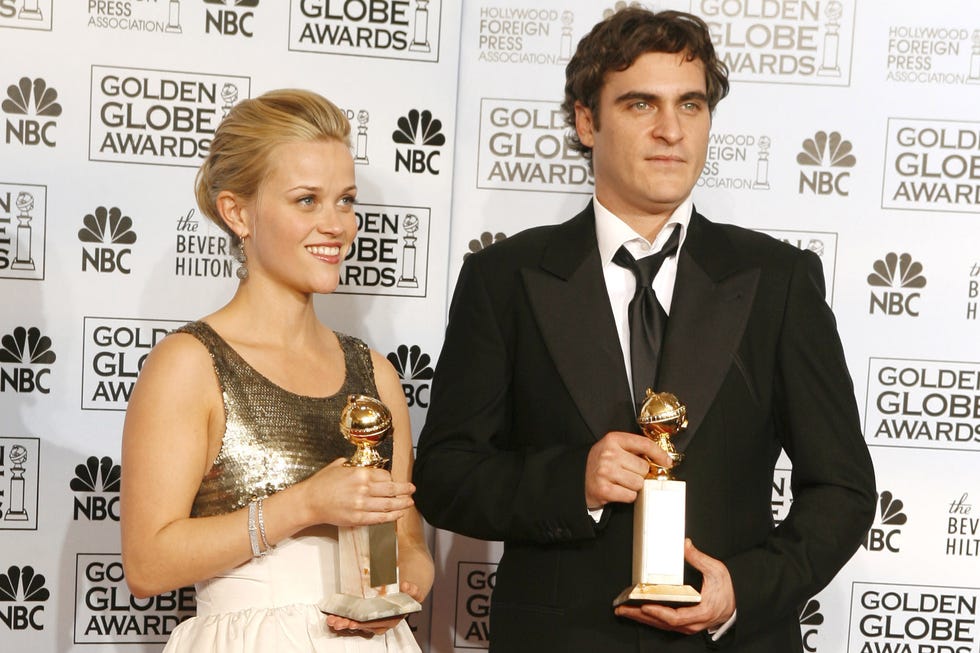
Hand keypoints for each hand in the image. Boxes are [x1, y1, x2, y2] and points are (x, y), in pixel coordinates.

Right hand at [305, 459, 415, 527]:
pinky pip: (379, 518)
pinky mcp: (358, 518)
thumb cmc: (322, 483)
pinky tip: (398, 514)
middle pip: (391, 489)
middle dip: (404, 489)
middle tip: (412, 489)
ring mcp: (361, 505)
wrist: (309, 502)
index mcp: (359, 474)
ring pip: (388, 504)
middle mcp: (363, 489)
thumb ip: (353, 464)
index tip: (394, 480)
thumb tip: (364, 465)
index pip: (384, 475)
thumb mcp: (338, 466)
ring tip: (409, 502)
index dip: (392, 478)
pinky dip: (391, 516)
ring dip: (402, 503)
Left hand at [325, 580, 420, 636]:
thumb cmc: (406, 595)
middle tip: (338, 622)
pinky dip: (343, 620)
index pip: (376, 623)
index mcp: (391, 619)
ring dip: (343, 624)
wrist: (404, 595)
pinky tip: (333, 617)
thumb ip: (411, 590)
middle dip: (350, 625)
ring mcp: (371, 622)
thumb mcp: (412, 591)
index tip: (354, 622)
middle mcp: (380, 623)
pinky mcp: (364, 618)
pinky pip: (353, 621)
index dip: (364, 623)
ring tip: (333, 621)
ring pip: (356, 625)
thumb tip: (406, 586)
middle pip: (363, 626)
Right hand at [584, 431, 672, 509]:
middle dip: (639, 473)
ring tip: (620, 482)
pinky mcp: (604, 490)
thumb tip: (661, 459)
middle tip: (627, 474)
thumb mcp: (612, 448)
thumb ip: (633, 449)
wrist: (577, 479)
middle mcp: (609, 454)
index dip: (659, 454)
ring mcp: (605, 472)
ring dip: (633, 486)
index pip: (644, 444)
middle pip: (644, 467)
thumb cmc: (599, 464)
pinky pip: (630, 496)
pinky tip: (617, 490)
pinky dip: (627, 496)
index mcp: (613, 439)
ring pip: (639, 483)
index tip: (666, 462)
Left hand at [614, 539, 735, 634]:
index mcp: (701, 611)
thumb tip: (685, 545)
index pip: (675, 617)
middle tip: (622, 609)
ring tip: (624, 611)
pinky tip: (637, 613)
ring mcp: (687, 625)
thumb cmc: (726, 592)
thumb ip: (699, 558)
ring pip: (661, 625)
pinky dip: (649, 619)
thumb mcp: (716, 571)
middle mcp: (692, 623)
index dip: (658, 612)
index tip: (644, 605)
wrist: (734, 607)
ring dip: (641, 618)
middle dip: (640, 616)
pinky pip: (663, 624)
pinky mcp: (683, 624)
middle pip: (662, 623)